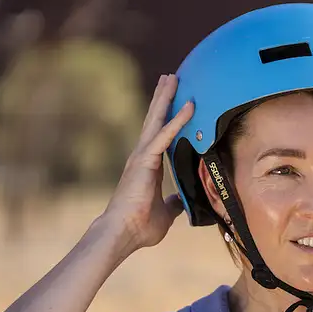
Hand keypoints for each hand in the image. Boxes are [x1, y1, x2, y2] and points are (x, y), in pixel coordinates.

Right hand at [99, 74, 194, 253]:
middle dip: (163, 99)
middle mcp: (143, 157)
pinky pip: (165, 135)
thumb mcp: (165, 213)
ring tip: (172, 77)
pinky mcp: (145, 160)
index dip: (168, 119)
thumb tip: (181, 201)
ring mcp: (142, 156)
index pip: (161, 137)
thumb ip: (174, 203)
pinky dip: (177, 120)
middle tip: (171, 78)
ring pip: (157, 120)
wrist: (122, 234)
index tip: (175, 102)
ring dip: (166, 98)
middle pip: (155, 121)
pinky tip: (189, 106)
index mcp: (148, 167)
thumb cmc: (140, 227)